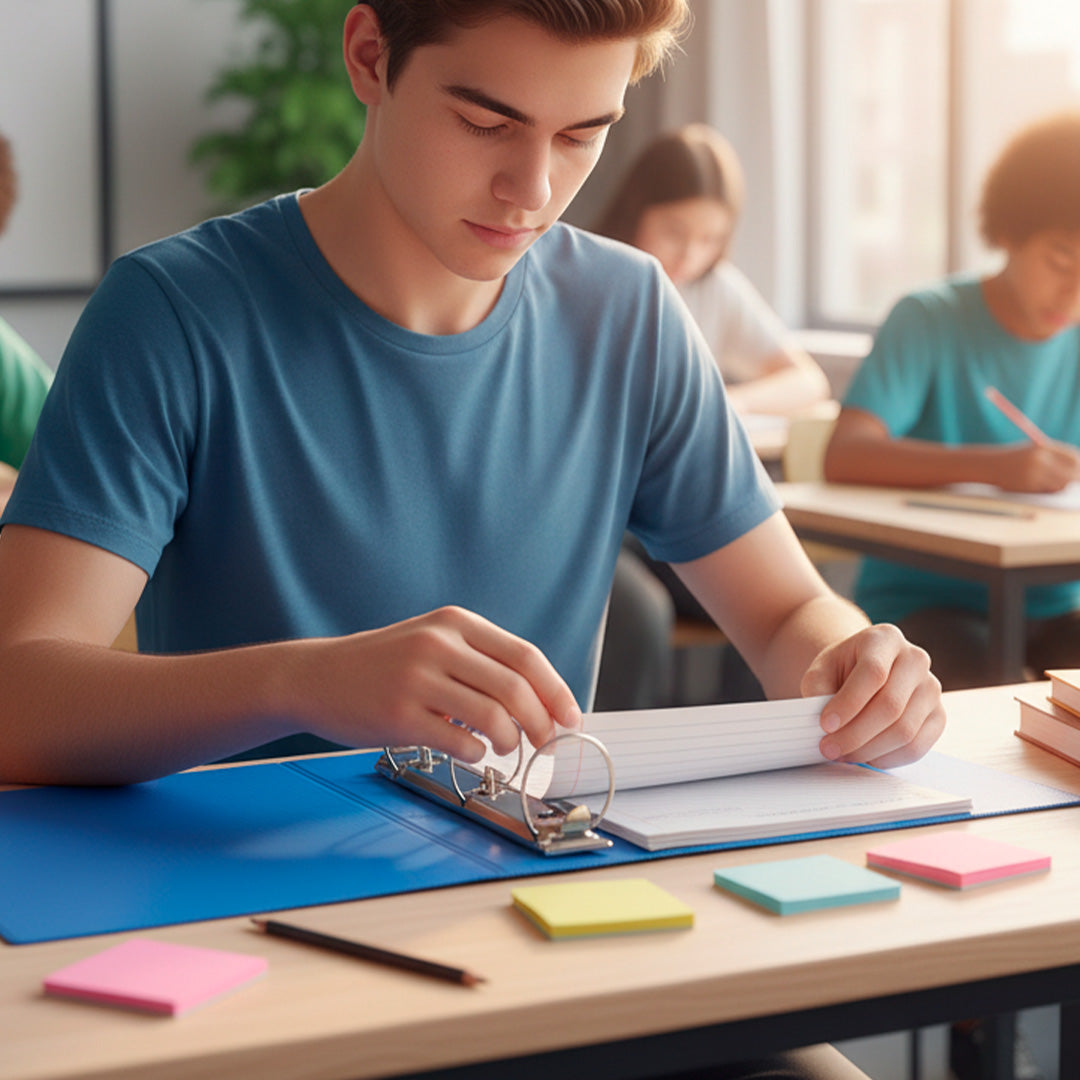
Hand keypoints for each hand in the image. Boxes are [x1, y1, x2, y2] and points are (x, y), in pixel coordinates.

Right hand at [297, 606, 581, 762]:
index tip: (571, 717)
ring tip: (504, 745)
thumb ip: (480, 662)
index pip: (525, 656)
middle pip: (515, 688)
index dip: (556, 690)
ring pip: (492, 717)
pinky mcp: (398, 715)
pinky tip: (470, 749)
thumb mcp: (432, 641)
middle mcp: (438, 644)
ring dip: (510, 740)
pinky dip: (476, 752)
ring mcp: (417, 679)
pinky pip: (459, 741)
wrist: (317, 676)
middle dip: (542, 722)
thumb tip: (541, 703)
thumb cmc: (383, 665)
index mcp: (455, 623)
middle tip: (547, 743)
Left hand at [800, 623, 943, 767]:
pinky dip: (888, 758)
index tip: (825, 724)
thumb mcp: (821, 670)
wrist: (866, 672)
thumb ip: (818, 690)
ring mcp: (931, 688)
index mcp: (885, 638)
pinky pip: (917, 746)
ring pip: (904, 730)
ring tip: (842, 754)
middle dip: (855, 734)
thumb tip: (825, 725)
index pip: (873, 672)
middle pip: (890, 705)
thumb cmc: (842, 669)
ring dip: (868, 750)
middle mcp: (915, 659)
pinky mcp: (938, 715)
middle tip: (828, 748)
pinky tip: (865, 757)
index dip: (848, 702)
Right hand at [994, 441, 1079, 492]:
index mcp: (1043, 448)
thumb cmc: (1013, 458)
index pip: (1073, 458)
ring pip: (1061, 485)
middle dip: (1075, 479)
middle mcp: (1040, 460)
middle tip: (1074, 483)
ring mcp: (1033, 474)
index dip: (1079, 467)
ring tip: (1051, 484)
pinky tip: (1039, 488)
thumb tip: (1078, 469)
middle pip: (1071, 473)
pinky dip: (1048, 491)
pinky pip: (1047, 492)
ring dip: (1061, 487)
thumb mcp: (1034, 451)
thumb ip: (1054, 456)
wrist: (988, 466)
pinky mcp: (1027, 486)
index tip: (1078, 472)